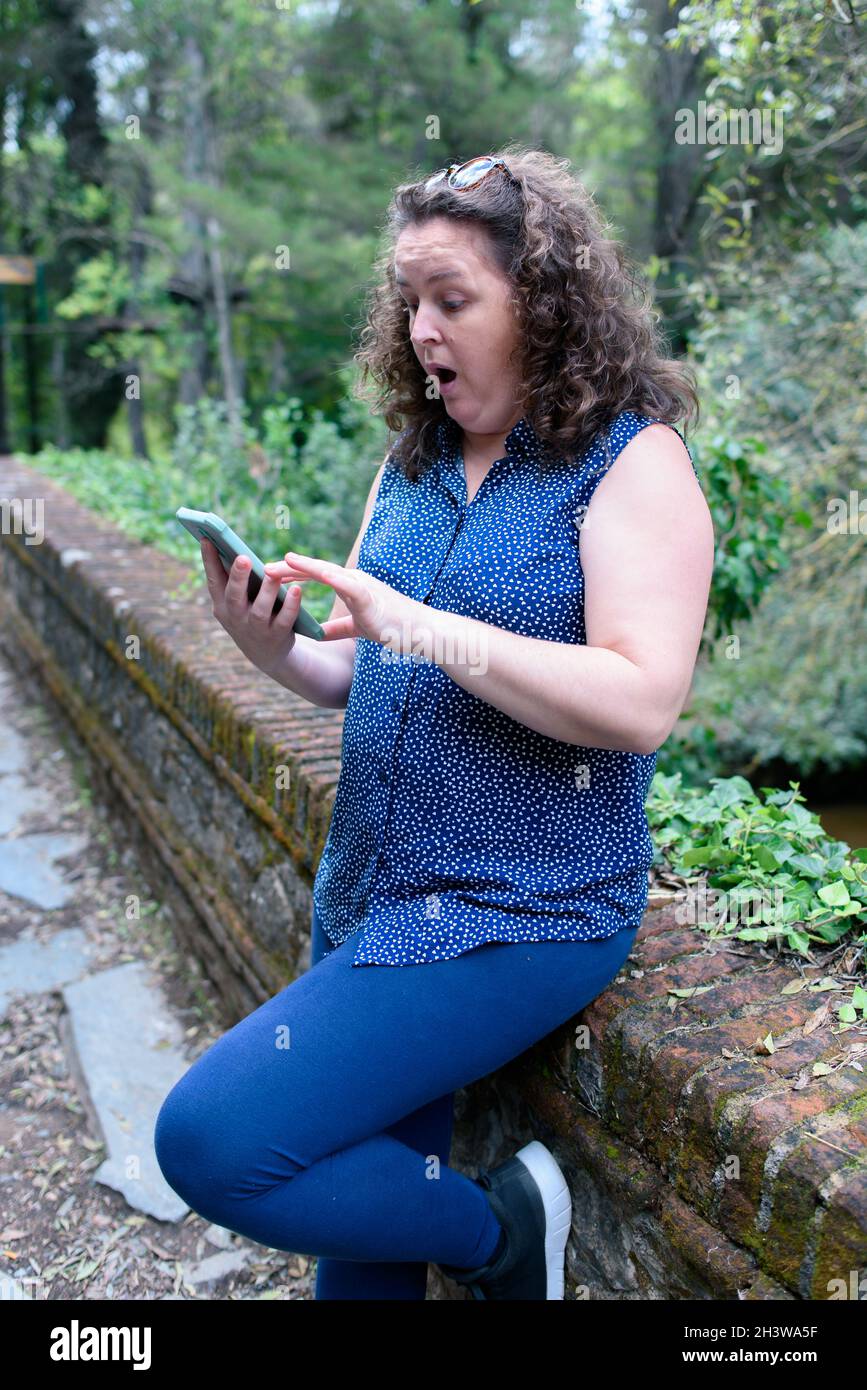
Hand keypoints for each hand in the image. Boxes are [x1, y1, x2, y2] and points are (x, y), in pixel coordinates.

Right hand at [200, 538, 304, 677]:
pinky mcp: (277, 636)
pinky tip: (296, 589)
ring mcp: (256, 628)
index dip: (209, 560)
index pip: (213, 580)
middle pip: (234, 596)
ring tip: (273, 573)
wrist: (266, 653)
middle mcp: (236, 617)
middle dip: (238, 577)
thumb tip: (236, 550)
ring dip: (267, 590)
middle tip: (243, 558)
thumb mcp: (236, 602)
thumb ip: (234, 581)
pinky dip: (291, 605)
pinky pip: (284, 620)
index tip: (207, 538)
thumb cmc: (249, 616)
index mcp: (222, 604)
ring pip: (260, 610)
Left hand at [263, 550, 425, 651]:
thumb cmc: (392, 627)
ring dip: (304, 566)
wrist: (419, 631)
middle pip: (315, 569)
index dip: (291, 572)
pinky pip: (349, 585)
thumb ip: (339, 628)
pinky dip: (333, 578)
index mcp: (349, 585)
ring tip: (283, 562)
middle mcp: (353, 580)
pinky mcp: (371, 596)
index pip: (314, 575)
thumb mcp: (358, 627)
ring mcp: (362, 585)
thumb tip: (320, 633)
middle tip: (263, 567)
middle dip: (288, 567)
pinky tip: (316, 574)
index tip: (269, 573)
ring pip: (328, 571)